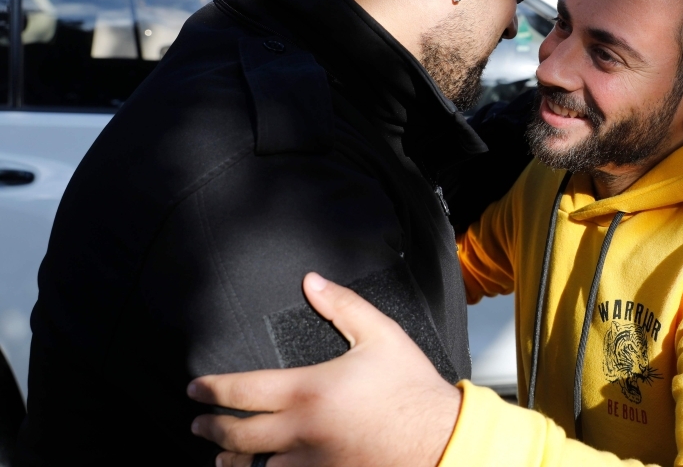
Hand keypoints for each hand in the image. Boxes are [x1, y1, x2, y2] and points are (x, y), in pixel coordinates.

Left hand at [188, 273, 461, 466]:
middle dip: (210, 428)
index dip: (212, 390)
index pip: (242, 392)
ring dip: (231, 462)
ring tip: (221, 458)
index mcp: (308, 391)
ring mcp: (311, 463)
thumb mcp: (381, 335)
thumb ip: (342, 305)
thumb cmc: (411, 388)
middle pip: (237, 436)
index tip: (195, 388)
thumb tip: (312, 281)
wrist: (439, 439)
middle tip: (197, 422)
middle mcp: (300, 432)